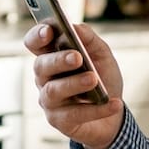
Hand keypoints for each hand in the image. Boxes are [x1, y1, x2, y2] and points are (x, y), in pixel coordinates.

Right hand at [22, 22, 124, 148]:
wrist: (114, 115)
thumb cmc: (103, 79)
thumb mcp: (102, 56)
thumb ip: (89, 40)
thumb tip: (76, 27)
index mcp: (51, 56)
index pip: (34, 42)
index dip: (37, 35)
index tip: (49, 31)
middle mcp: (45, 78)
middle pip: (41, 65)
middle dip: (58, 60)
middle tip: (77, 57)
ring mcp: (49, 100)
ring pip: (54, 90)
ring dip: (74, 83)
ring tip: (94, 79)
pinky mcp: (59, 121)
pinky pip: (74, 114)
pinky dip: (96, 109)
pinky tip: (114, 104)